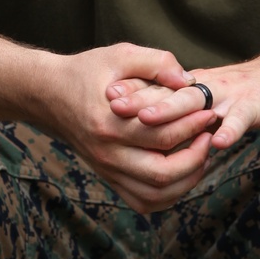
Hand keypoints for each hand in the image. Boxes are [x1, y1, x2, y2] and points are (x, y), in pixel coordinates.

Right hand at [41, 43, 219, 212]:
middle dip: (196, 159)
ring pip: (155, 196)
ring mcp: (107, 170)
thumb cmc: (87, 72)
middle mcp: (107, 154)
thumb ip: (156, 62)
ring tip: (201, 156)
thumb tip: (189, 81)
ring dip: (187, 181)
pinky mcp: (109, 178)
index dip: (194, 126)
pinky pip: (144, 202)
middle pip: (162, 175)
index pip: (162, 137)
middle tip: (208, 136)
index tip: (210, 111)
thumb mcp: (119, 55)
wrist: (49, 95)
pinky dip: (169, 196)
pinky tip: (183, 174)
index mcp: (109, 124)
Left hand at [107, 41, 259, 152]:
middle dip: (140, 100)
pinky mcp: (254, 106)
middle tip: (113, 105)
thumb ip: (178, 106)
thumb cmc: (242, 92)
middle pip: (168, 93)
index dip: (132, 93)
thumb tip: (145, 124)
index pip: (157, 87)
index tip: (103, 99)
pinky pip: (240, 118)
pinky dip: (229, 129)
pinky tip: (218, 142)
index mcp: (191, 86)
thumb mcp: (205, 95)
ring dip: (172, 111)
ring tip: (147, 120)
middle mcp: (205, 87)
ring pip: (197, 102)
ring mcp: (229, 96)